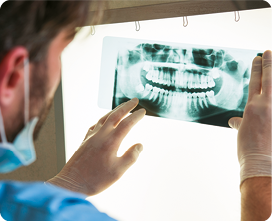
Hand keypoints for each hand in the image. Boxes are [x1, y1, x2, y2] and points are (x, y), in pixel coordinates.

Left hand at [47, 98, 145, 195]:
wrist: (72, 183)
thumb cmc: (96, 179)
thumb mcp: (118, 171)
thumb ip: (131, 156)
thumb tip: (140, 145)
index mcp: (110, 142)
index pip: (126, 124)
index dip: (136, 116)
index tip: (143, 111)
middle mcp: (100, 135)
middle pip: (115, 115)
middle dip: (126, 106)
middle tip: (135, 100)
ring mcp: (91, 137)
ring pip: (104, 118)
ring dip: (115, 110)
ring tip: (122, 107)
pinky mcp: (85, 140)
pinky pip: (95, 125)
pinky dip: (103, 119)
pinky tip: (104, 121)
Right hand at [228, 50, 271, 186]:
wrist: (262, 162)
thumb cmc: (249, 148)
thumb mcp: (242, 132)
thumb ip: (239, 123)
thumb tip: (234, 121)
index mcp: (252, 106)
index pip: (255, 81)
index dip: (257, 68)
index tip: (258, 58)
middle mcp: (266, 104)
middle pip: (269, 78)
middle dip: (270, 62)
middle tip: (270, 51)